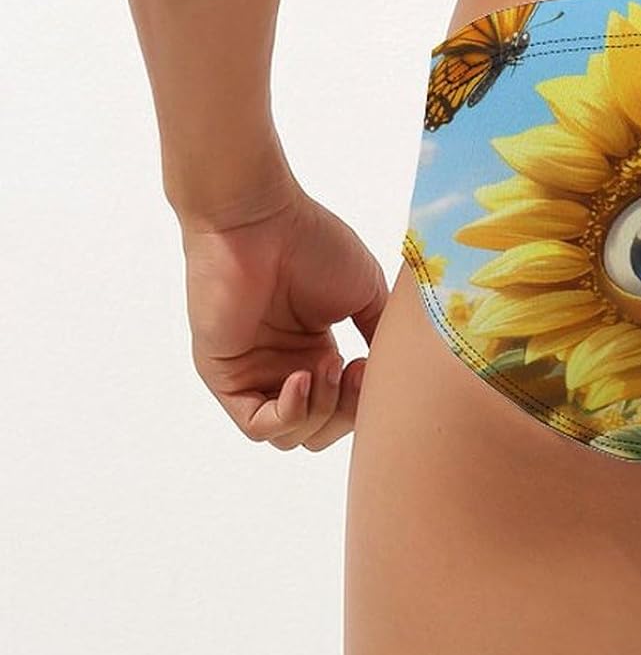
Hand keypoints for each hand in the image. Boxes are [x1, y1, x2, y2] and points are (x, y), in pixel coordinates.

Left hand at [180, 183, 388, 449]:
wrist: (260, 219)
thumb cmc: (312, 242)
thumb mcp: (365, 293)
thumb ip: (382, 335)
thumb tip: (399, 372)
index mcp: (316, 351)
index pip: (345, 408)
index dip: (366, 400)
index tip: (374, 364)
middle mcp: (285, 368)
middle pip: (322, 431)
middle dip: (347, 413)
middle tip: (356, 371)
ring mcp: (254, 376)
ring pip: (293, 435)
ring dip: (321, 411)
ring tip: (328, 364)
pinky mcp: (226, 378)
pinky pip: (258, 425)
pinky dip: (290, 413)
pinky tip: (303, 376)